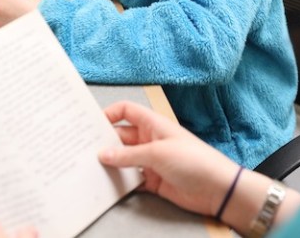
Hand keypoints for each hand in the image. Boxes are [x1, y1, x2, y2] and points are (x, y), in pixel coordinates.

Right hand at [99, 101, 240, 218]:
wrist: (216, 189)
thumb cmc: (192, 160)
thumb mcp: (157, 153)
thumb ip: (128, 155)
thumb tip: (102, 154)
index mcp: (153, 124)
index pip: (127, 111)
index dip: (110, 114)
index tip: (91, 124)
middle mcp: (150, 140)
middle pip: (121, 136)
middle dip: (104, 142)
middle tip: (82, 149)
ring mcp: (151, 161)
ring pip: (124, 159)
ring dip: (110, 163)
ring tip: (88, 168)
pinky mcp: (153, 181)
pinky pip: (131, 179)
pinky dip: (120, 182)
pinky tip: (106, 185)